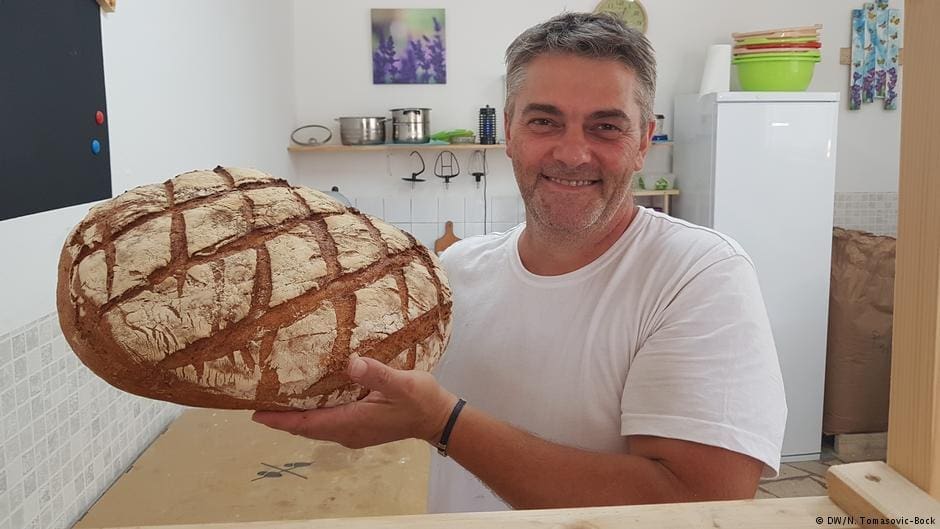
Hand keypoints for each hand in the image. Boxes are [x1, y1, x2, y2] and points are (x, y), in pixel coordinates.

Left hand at [251, 356, 457, 448]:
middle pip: (306, 428)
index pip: (307, 424)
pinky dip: (312, 413)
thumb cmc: (420, 400)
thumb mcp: (402, 384)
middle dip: (282, 417)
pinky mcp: (360, 427)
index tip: (255, 414)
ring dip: (296, 417)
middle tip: (258, 402)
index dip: (280, 420)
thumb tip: (351, 363)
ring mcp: (353, 432)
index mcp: (351, 422)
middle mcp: (347, 432)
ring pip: (315, 426)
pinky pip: (326, 422)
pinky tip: (308, 398)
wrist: (438, 418)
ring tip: (276, 399)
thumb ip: (376, 374)